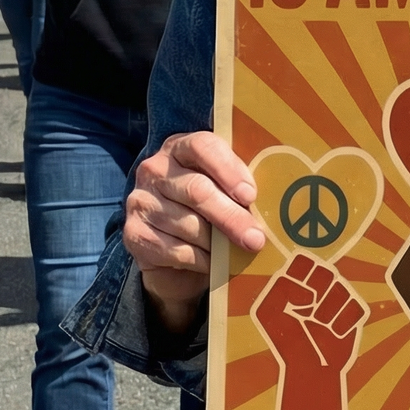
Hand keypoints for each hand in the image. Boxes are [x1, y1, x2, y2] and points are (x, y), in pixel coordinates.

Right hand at [123, 131, 263, 315]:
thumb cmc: (209, 214)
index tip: (250, 195)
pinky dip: (200, 260)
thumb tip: (275, 200)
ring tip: (238, 251)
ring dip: (217, 243)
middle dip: (231, 216)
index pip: (203, 146)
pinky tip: (213, 263)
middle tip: (256, 238)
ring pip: (187, 224)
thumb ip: (239, 186)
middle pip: (197, 190)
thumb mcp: (223, 191)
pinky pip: (174, 249)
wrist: (174, 256)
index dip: (228, 170)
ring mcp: (140, 201)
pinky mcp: (133, 234)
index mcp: (180, 147)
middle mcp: (155, 170)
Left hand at [255, 253, 365, 376]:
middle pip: (326, 272)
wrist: (309, 368)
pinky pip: (353, 307)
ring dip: (326, 313)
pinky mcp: (354, 311)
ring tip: (319, 326)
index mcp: (298, 281)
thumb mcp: (270, 313)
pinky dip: (341, 324)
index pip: (303, 261)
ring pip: (340, 290)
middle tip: (307, 313)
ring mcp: (339, 296)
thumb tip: (310, 293)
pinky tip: (333, 334)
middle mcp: (320, 284)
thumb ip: (281, 290)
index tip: (294, 300)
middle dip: (316, 294)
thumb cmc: (287, 340)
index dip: (301, 276)